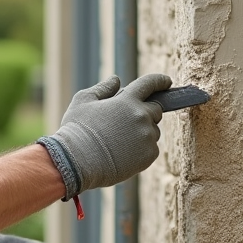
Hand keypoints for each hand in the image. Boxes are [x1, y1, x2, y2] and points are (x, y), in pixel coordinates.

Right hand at [38, 73, 171, 198]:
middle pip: (156, 109)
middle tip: (127, 122)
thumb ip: (102, 88)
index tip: (166, 81)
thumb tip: (116, 80)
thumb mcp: (83, 101)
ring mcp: (147, 136)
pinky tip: (124, 153)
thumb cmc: (76, 131)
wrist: (77, 162)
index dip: (159, 80)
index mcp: (127, 100)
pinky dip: (142, 149)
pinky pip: (152, 148)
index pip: (149, 83)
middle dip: (146, 111)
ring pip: (153, 131)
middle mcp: (141, 116)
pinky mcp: (149, 155)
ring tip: (120, 142)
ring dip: (143, 132)